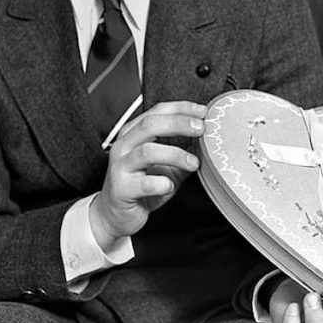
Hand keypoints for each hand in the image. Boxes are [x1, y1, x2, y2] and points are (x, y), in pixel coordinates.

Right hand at [89, 101, 203, 249]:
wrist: (116, 215)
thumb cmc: (141, 186)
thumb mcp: (166, 164)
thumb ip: (182, 150)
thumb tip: (207, 140)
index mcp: (134, 133)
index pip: (157, 111)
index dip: (181, 108)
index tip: (202, 111)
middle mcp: (124, 145)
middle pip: (151, 124)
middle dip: (179, 123)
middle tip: (200, 129)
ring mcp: (120, 166)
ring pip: (148, 151)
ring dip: (176, 155)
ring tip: (193, 163)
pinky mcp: (121, 189)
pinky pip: (145, 183)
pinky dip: (162, 183)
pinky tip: (169, 186)